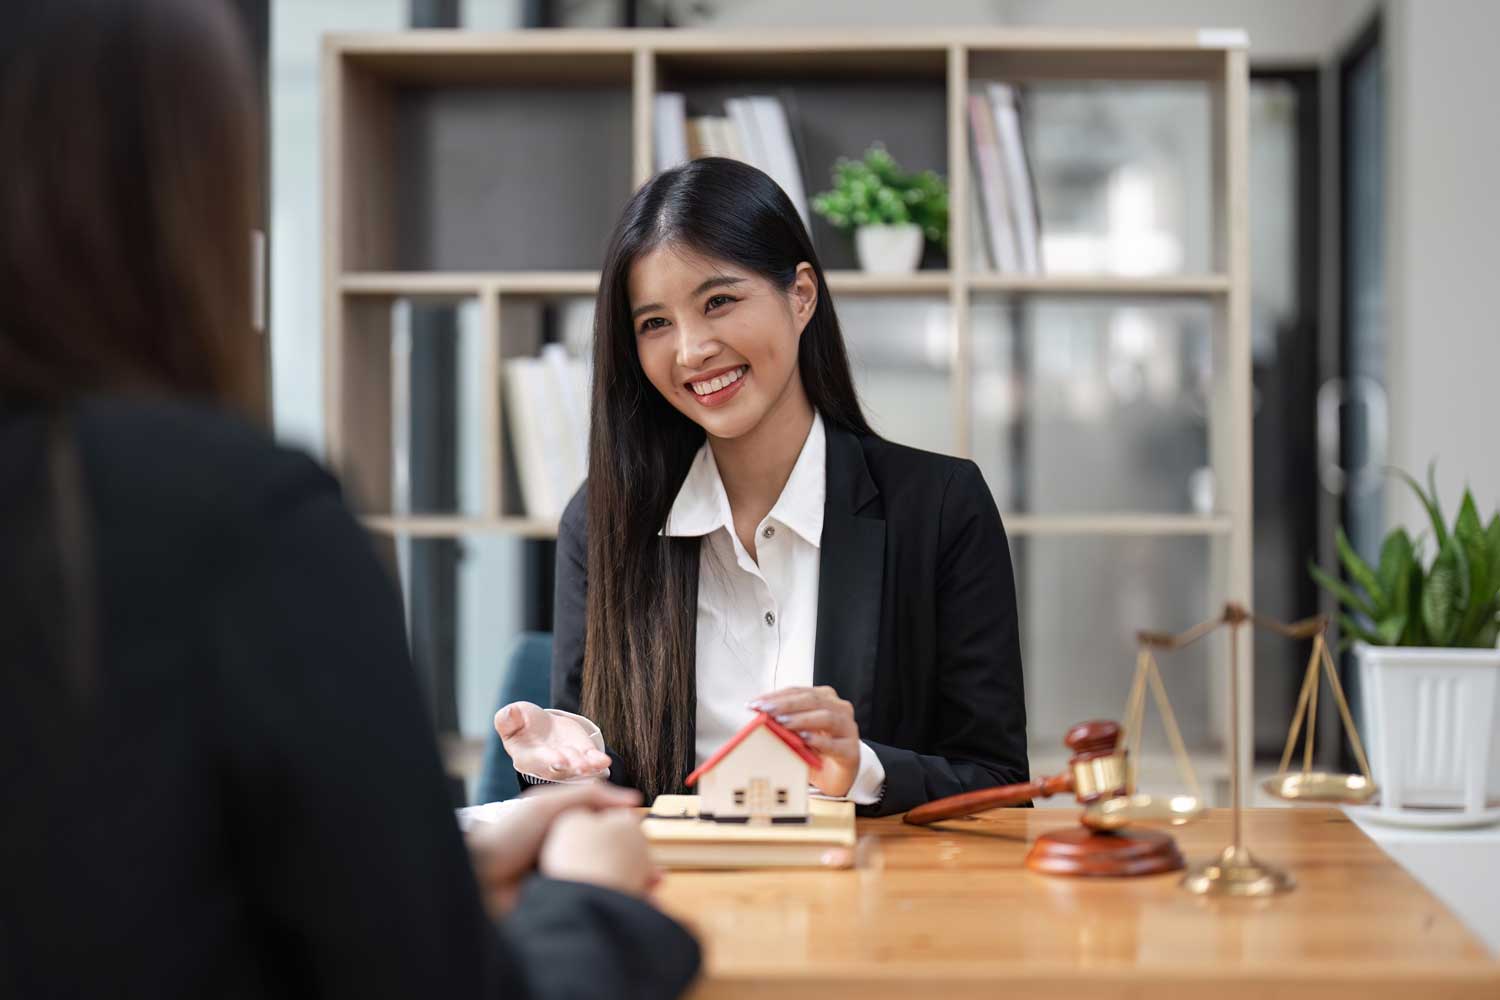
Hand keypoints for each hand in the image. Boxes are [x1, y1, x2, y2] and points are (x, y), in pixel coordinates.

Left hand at [465, 783, 641, 915]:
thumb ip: (590, 795)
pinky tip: (626, 910)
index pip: (607, 838)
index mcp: (567, 834)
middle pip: (610, 865)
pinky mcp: (562, 908)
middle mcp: (568, 859)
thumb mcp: (549, 804)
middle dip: (636, 873)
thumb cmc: (507, 836)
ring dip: (627, 892)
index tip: (650, 851)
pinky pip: (591, 907)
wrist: (476, 877)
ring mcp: (565, 885)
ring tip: (648, 898)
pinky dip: (609, 909)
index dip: (631, 845)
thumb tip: (634, 802)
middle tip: (656, 879)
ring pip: (605, 888)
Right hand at [495, 701, 611, 780]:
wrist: (541, 729)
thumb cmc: (522, 725)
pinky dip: (597, 762)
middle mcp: (548, 765)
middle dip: (571, 766)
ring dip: (587, 767)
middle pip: (559, 768)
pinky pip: (591, 761)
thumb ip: (507, 718)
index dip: (548, 760)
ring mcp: (568, 762)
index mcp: (527, 757)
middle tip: (581, 766)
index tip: (559, 760)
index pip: (538, 760)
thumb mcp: (511, 718)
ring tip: (596, 764)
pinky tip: (604, 760)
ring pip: (577, 767)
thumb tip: (508, 713)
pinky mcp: (582, 755)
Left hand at [750, 685, 859, 797]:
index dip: (775, 695)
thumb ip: (783, 723)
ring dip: (801, 719)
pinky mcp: (851, 751)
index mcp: (825, 699)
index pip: (798, 692)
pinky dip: (818, 741)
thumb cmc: (814, 751)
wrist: (837, 776)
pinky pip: (835, 744)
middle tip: (765, 710)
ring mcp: (848, 729)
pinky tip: (804, 739)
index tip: (754, 703)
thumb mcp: (796, 734)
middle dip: (785, 704)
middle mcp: (839, 709)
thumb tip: (759, 717)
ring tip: (782, 722)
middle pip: (812, 700)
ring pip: (826, 717)